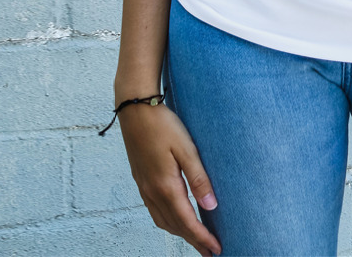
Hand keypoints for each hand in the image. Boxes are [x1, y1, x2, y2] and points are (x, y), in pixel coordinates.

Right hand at [119, 102, 221, 256]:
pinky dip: (168, 221)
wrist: (135, 109)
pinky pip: (155, 211)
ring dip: (180, 233)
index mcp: (165, 186)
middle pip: (175, 226)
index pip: (187, 222)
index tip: (216, 249)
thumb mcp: (186, 148)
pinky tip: (175, 218)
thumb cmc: (163, 124)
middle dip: (193, 241)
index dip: (202, 238)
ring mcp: (144, 187)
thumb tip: (211, 206)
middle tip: (210, 252)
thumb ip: (199, 178)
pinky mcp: (141, 180)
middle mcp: (152, 192)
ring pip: (163, 221)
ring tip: (196, 239)